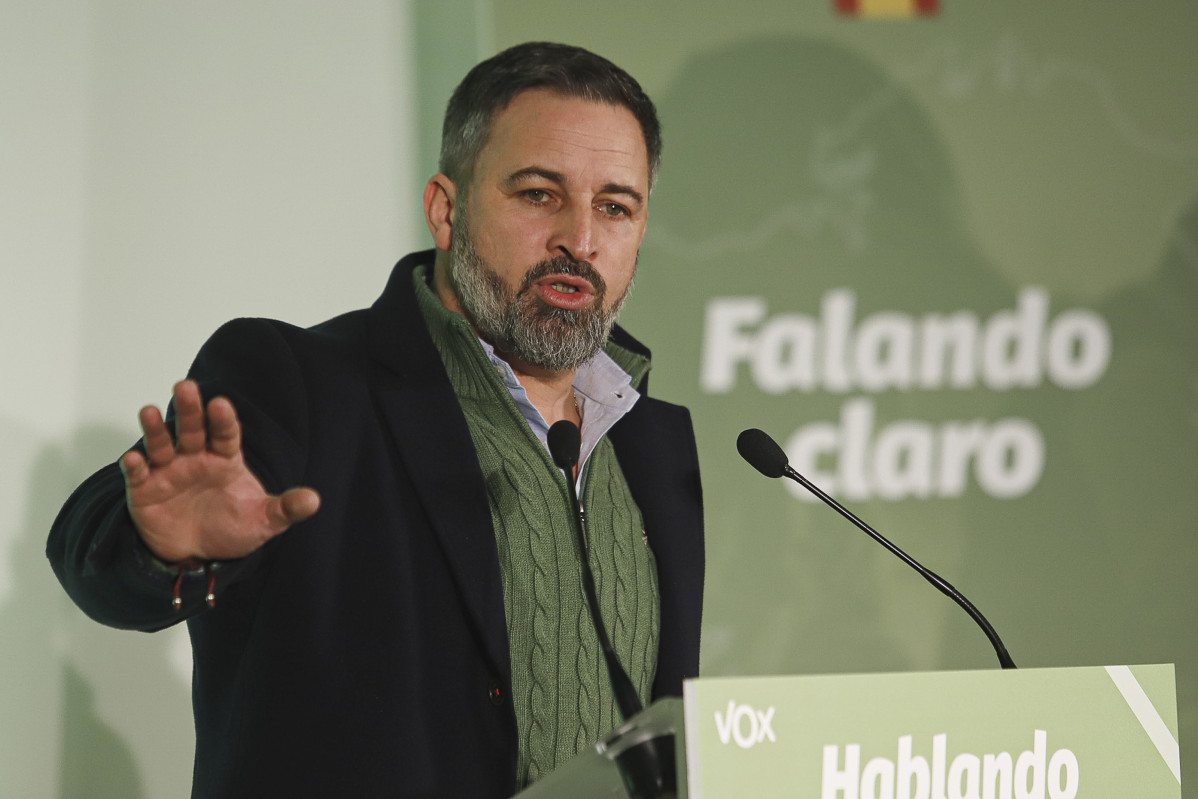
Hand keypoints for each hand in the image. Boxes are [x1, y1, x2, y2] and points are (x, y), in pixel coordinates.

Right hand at [119, 379, 319, 563]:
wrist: (199, 558)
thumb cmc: (231, 529)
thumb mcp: (264, 522)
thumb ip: (285, 509)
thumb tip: (314, 500)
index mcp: (225, 460)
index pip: (225, 434)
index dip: (223, 419)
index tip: (221, 403)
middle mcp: (195, 459)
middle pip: (192, 430)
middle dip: (189, 409)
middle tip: (185, 386)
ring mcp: (168, 473)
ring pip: (161, 445)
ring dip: (155, 429)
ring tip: (148, 412)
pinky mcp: (145, 492)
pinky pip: (138, 476)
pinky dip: (133, 467)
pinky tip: (133, 459)